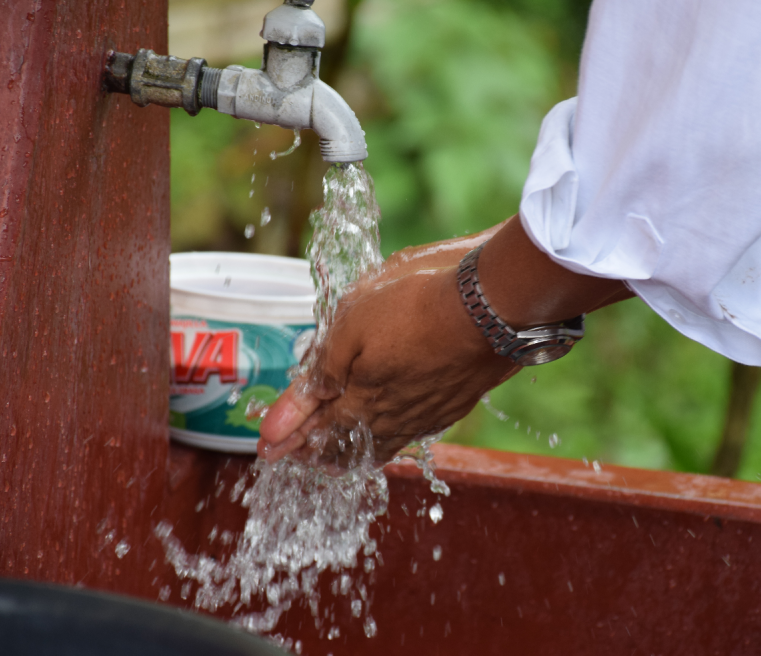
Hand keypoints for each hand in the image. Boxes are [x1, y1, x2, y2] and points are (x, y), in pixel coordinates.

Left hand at [258, 245, 516, 464]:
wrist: (492, 304)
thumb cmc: (418, 303)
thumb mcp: (352, 323)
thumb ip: (320, 372)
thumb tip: (283, 421)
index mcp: (362, 401)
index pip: (316, 427)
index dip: (289, 436)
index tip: (268, 448)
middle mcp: (394, 418)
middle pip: (350, 445)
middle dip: (321, 451)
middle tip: (303, 456)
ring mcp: (428, 413)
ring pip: (384, 443)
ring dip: (357, 449)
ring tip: (342, 455)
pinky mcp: (455, 403)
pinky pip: (414, 431)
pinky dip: (392, 436)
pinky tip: (394, 429)